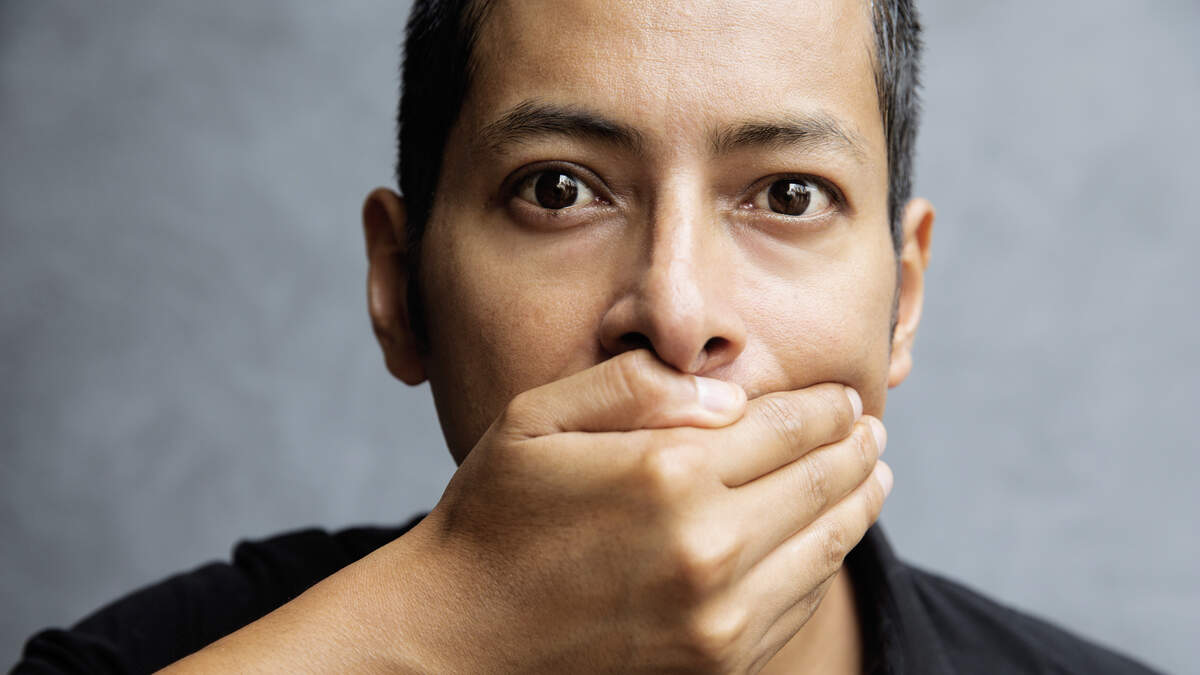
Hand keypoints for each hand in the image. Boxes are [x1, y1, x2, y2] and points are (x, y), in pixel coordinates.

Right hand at [404, 349, 890, 673]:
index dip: (827, 406)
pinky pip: (799, 603)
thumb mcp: (537, 419)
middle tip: (872, 429)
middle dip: (856, 448)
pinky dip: (826, 563)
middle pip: (822, 483)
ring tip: (873, 476)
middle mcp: (707, 547)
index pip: (787, 426)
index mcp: (667, 473)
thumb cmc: (493, 515)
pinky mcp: (717, 663)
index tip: (845, 396)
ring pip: (826, 546)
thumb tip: (731, 396)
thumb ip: (634, 387)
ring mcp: (718, 616)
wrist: (461, 635)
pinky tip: (829, 538)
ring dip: (860, 504)